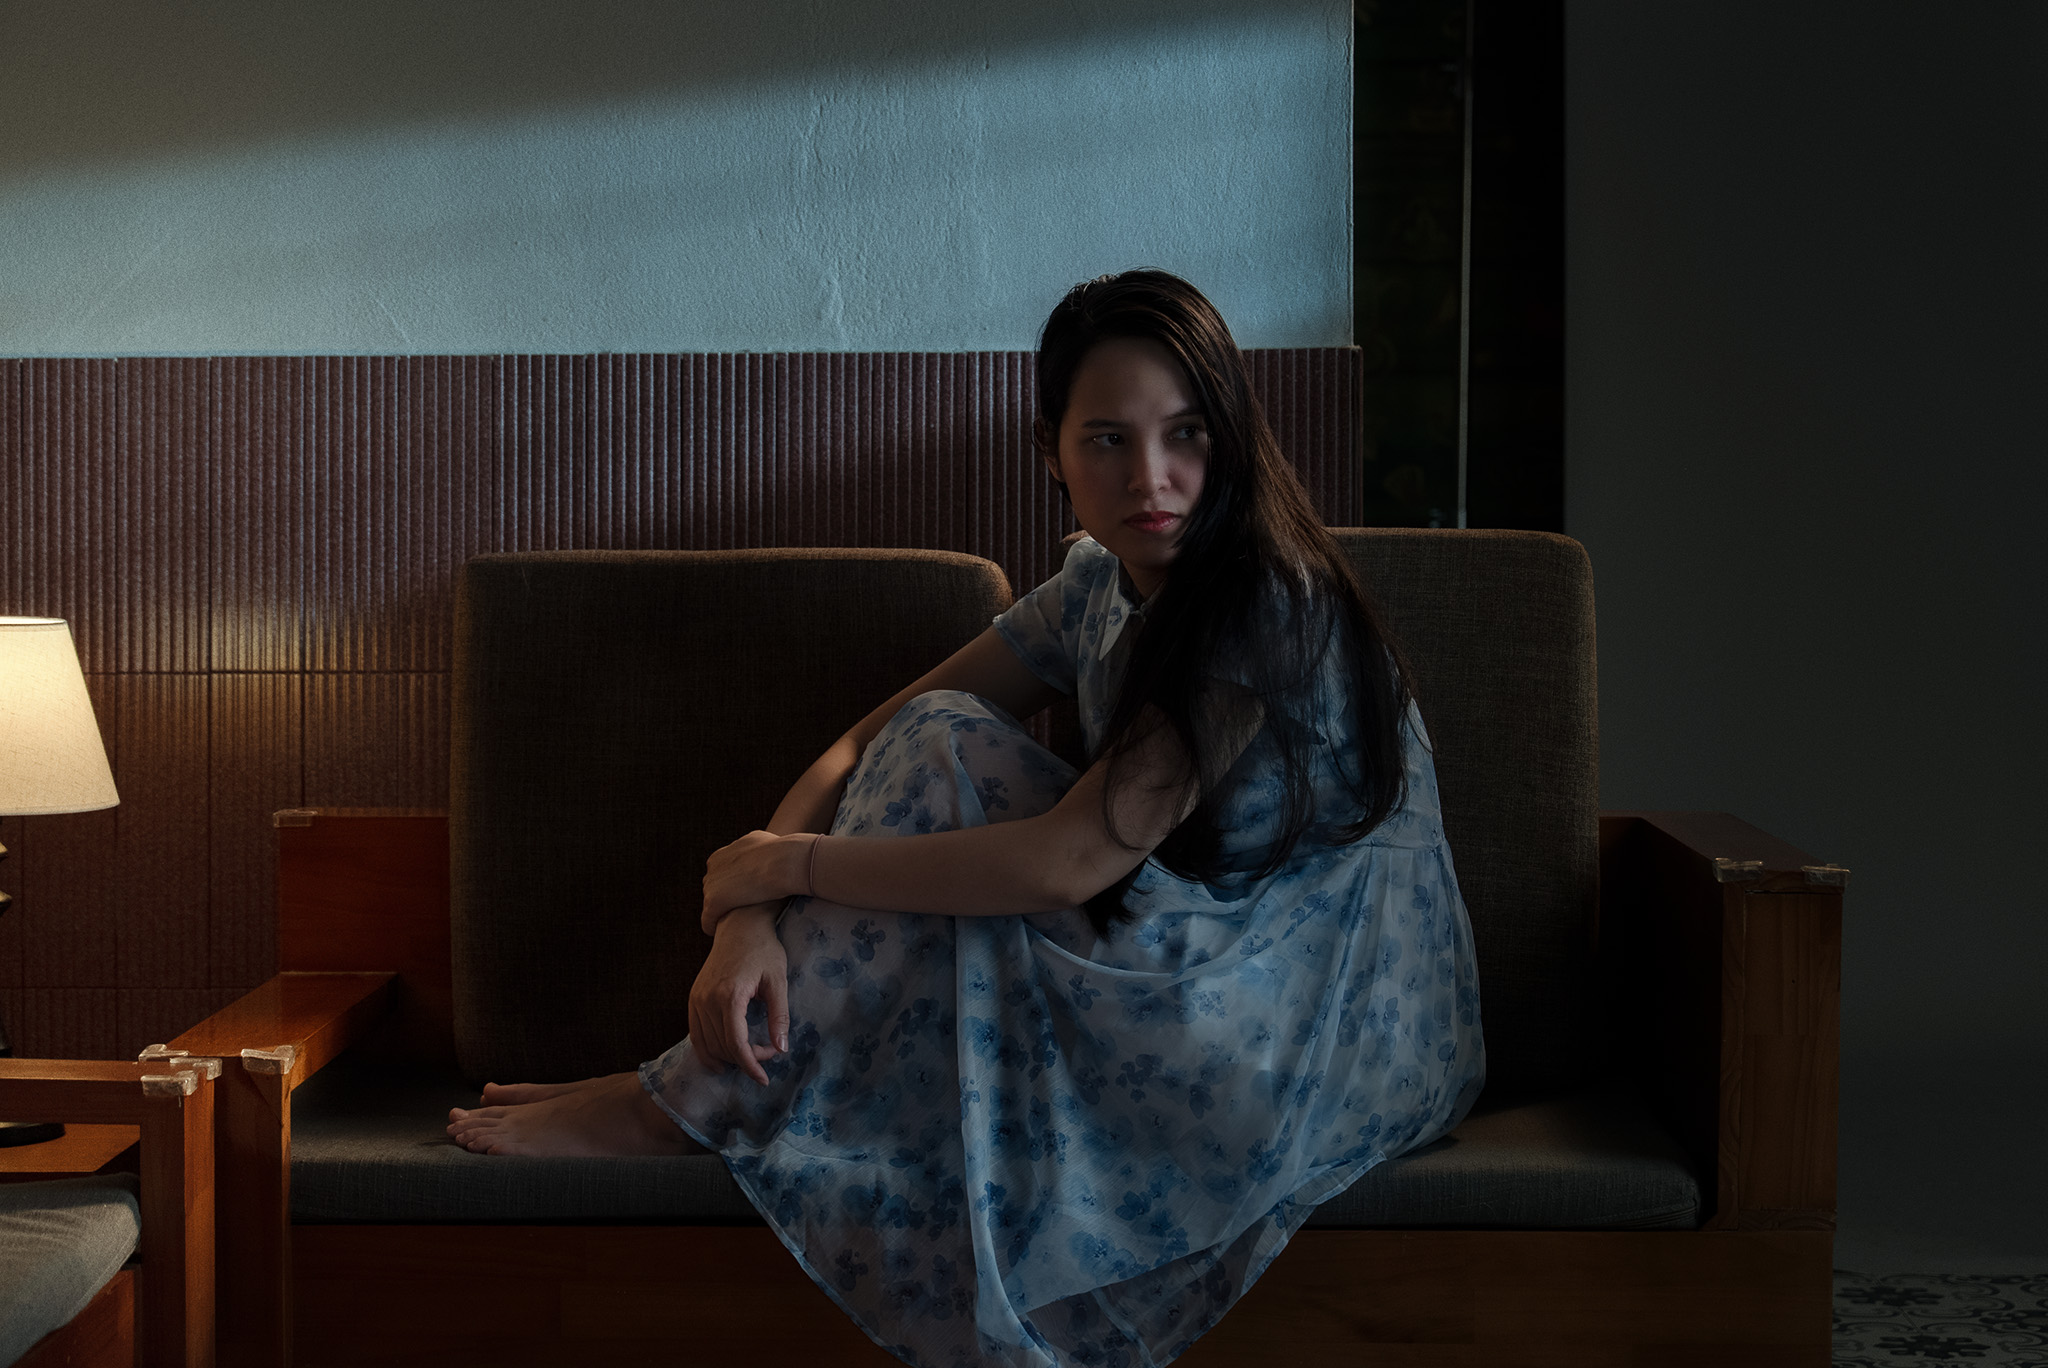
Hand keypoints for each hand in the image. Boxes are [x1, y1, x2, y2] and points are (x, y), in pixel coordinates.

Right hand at [686, 904, 789, 1085]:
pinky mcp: (693, 998)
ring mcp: (696, 999)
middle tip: (769, 1052)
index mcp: (729, 995)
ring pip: (706, 1044)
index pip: (736, 1043)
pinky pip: (695, 1034)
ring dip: (728, 1057)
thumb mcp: (778, 981)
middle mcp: (707, 1000)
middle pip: (722, 1047)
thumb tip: (782, 1048)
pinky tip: (721, 1060)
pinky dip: (707, 1050)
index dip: (750, 1065)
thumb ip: (779, 1016)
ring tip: (751, 1054)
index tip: (764, 1079)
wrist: (740, 926)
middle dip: (746, 1059)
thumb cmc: (763, 950)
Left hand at [702, 829, 804, 934]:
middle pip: (714, 887)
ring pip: (711, 904)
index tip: (748, 894)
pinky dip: (714, 927)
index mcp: (723, 853)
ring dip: (723, 913)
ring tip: (738, 923)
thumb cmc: (782, 852)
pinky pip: (708, 921)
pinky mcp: (713, 903)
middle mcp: (713, 866)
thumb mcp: (765, 840)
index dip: (735, 885)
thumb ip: (757, 848)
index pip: (722, 872)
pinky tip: (725, 934)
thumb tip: (763, 849)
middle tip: (744, 910)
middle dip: (726, 897)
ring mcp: (711, 884)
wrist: (783, 862)